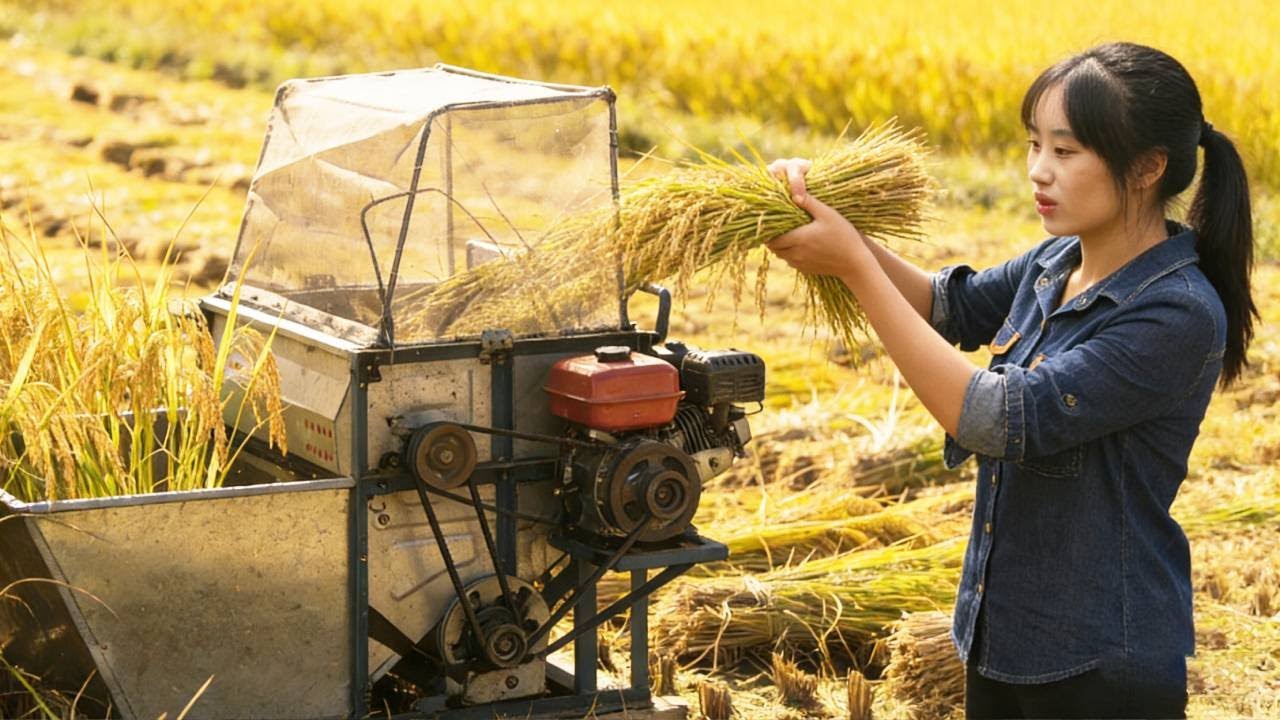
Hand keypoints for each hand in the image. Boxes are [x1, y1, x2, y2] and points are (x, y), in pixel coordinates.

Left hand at [765, 158, 871, 278]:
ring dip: (780, 247)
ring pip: (781, 256)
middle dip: (772, 239)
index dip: (767, 231)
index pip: (772, 238)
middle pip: (774, 248)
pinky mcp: (806, 270)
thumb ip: (810, 203)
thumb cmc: (843, 235)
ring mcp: (800, 264)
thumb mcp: (828, 214)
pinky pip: (791, 262)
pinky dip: (789, 255)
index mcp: (798, 238)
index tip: (767, 222)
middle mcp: (796, 253)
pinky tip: (798, 246)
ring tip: (785, 235)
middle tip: (775, 227)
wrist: (855, 262)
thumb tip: (793, 194)